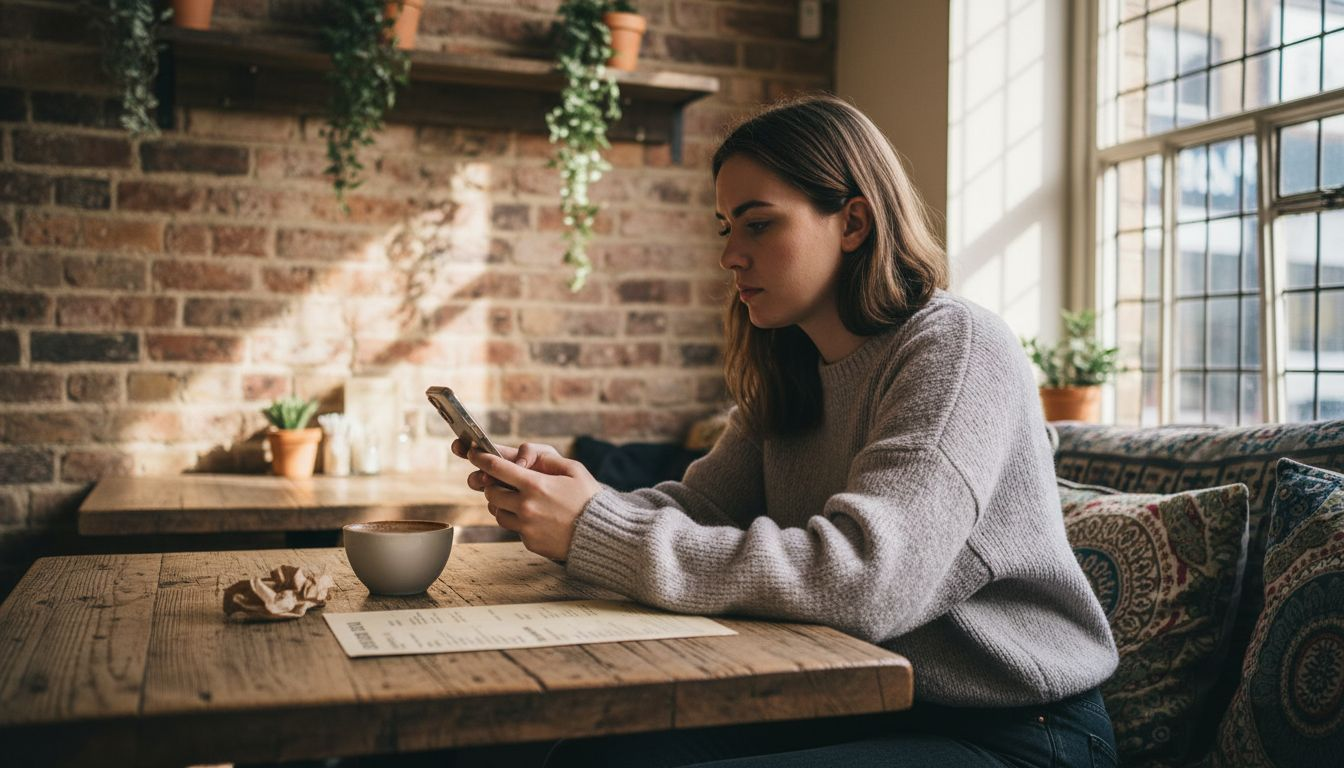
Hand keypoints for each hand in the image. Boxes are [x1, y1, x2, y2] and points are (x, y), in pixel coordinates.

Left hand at [450, 439, 600, 560]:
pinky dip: (518, 520)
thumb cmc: (589, 499)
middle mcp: (526, 507)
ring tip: (522, 501)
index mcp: (535, 485)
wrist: (601, 535)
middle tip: (504, 482)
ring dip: (503, 504)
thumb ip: (546, 458)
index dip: (481, 458)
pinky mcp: (529, 542)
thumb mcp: (574, 469)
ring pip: (498, 512)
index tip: (474, 454)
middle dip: (493, 484)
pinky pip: (513, 528)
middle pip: (490, 492)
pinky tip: (537, 517)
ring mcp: (526, 527)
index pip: (496, 468)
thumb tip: (522, 456)